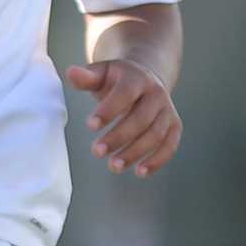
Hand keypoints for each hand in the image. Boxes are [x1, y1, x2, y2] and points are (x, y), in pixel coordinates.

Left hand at [64, 59, 180, 174]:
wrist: (146, 78)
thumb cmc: (117, 80)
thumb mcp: (101, 74)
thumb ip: (87, 77)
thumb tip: (71, 73)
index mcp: (137, 78)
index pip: (125, 94)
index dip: (109, 110)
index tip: (90, 126)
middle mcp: (156, 93)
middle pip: (141, 118)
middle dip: (119, 137)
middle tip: (97, 152)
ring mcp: (167, 111)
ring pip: (155, 135)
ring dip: (135, 153)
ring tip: (113, 166)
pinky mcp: (174, 126)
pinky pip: (169, 145)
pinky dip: (157, 160)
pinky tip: (139, 172)